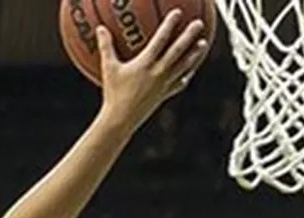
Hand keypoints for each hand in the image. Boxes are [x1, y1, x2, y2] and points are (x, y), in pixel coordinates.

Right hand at [95, 8, 206, 126]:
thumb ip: (106, 47)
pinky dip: (186, 75)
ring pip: (183, 66)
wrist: (121, 120)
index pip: (160, 40)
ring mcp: (164, 84)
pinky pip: (179, 83)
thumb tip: (100, 29)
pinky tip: (191, 71)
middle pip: (178, 50)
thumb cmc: (113, 93)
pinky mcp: (165, 94)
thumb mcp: (108, 69)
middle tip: (199, 23)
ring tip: (203, 43)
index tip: (178, 12)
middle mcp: (158, 72)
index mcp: (145, 64)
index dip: (169, 24)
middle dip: (189, 35)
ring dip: (195, 54)